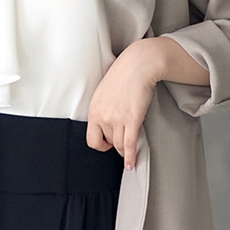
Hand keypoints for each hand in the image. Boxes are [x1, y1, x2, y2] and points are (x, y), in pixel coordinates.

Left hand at [85, 39, 162, 169]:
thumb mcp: (104, 92)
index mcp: (94, 110)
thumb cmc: (124, 75)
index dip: (100, 145)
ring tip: (128, 152)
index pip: (91, 139)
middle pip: (109, 142)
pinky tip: (131, 164)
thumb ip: (103, 108)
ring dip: (124, 150)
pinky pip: (129, 145)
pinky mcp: (132, 120)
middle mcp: (103, 116)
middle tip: (121, 145)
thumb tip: (107, 122)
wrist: (138, 65)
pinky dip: (130, 157)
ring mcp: (117, 119)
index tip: (107, 144)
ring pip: (119, 145)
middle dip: (115, 145)